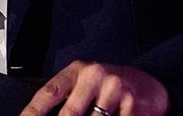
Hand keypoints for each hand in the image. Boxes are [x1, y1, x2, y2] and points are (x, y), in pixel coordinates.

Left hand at [19, 61, 169, 115]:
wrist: (149, 83)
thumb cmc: (110, 85)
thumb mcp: (85, 84)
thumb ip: (67, 98)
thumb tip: (43, 114)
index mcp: (77, 71)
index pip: (48, 92)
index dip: (33, 111)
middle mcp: (94, 76)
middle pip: (70, 112)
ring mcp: (114, 89)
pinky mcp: (132, 104)